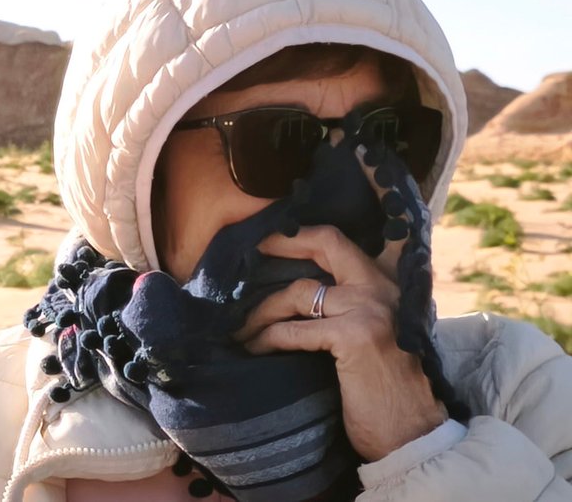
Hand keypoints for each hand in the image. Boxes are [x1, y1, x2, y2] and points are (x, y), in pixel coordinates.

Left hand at [232, 144, 447, 461]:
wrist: (413, 435)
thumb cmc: (385, 389)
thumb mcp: (376, 336)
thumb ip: (352, 306)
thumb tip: (299, 288)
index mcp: (392, 285)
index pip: (357, 239)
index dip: (318, 224)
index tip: (283, 217)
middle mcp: (385, 288)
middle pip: (327, 243)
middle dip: (283, 240)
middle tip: (251, 247)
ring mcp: (371, 309)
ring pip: (297, 292)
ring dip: (260, 311)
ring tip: (240, 329)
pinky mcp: (356, 336)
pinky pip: (293, 330)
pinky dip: (265, 340)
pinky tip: (253, 349)